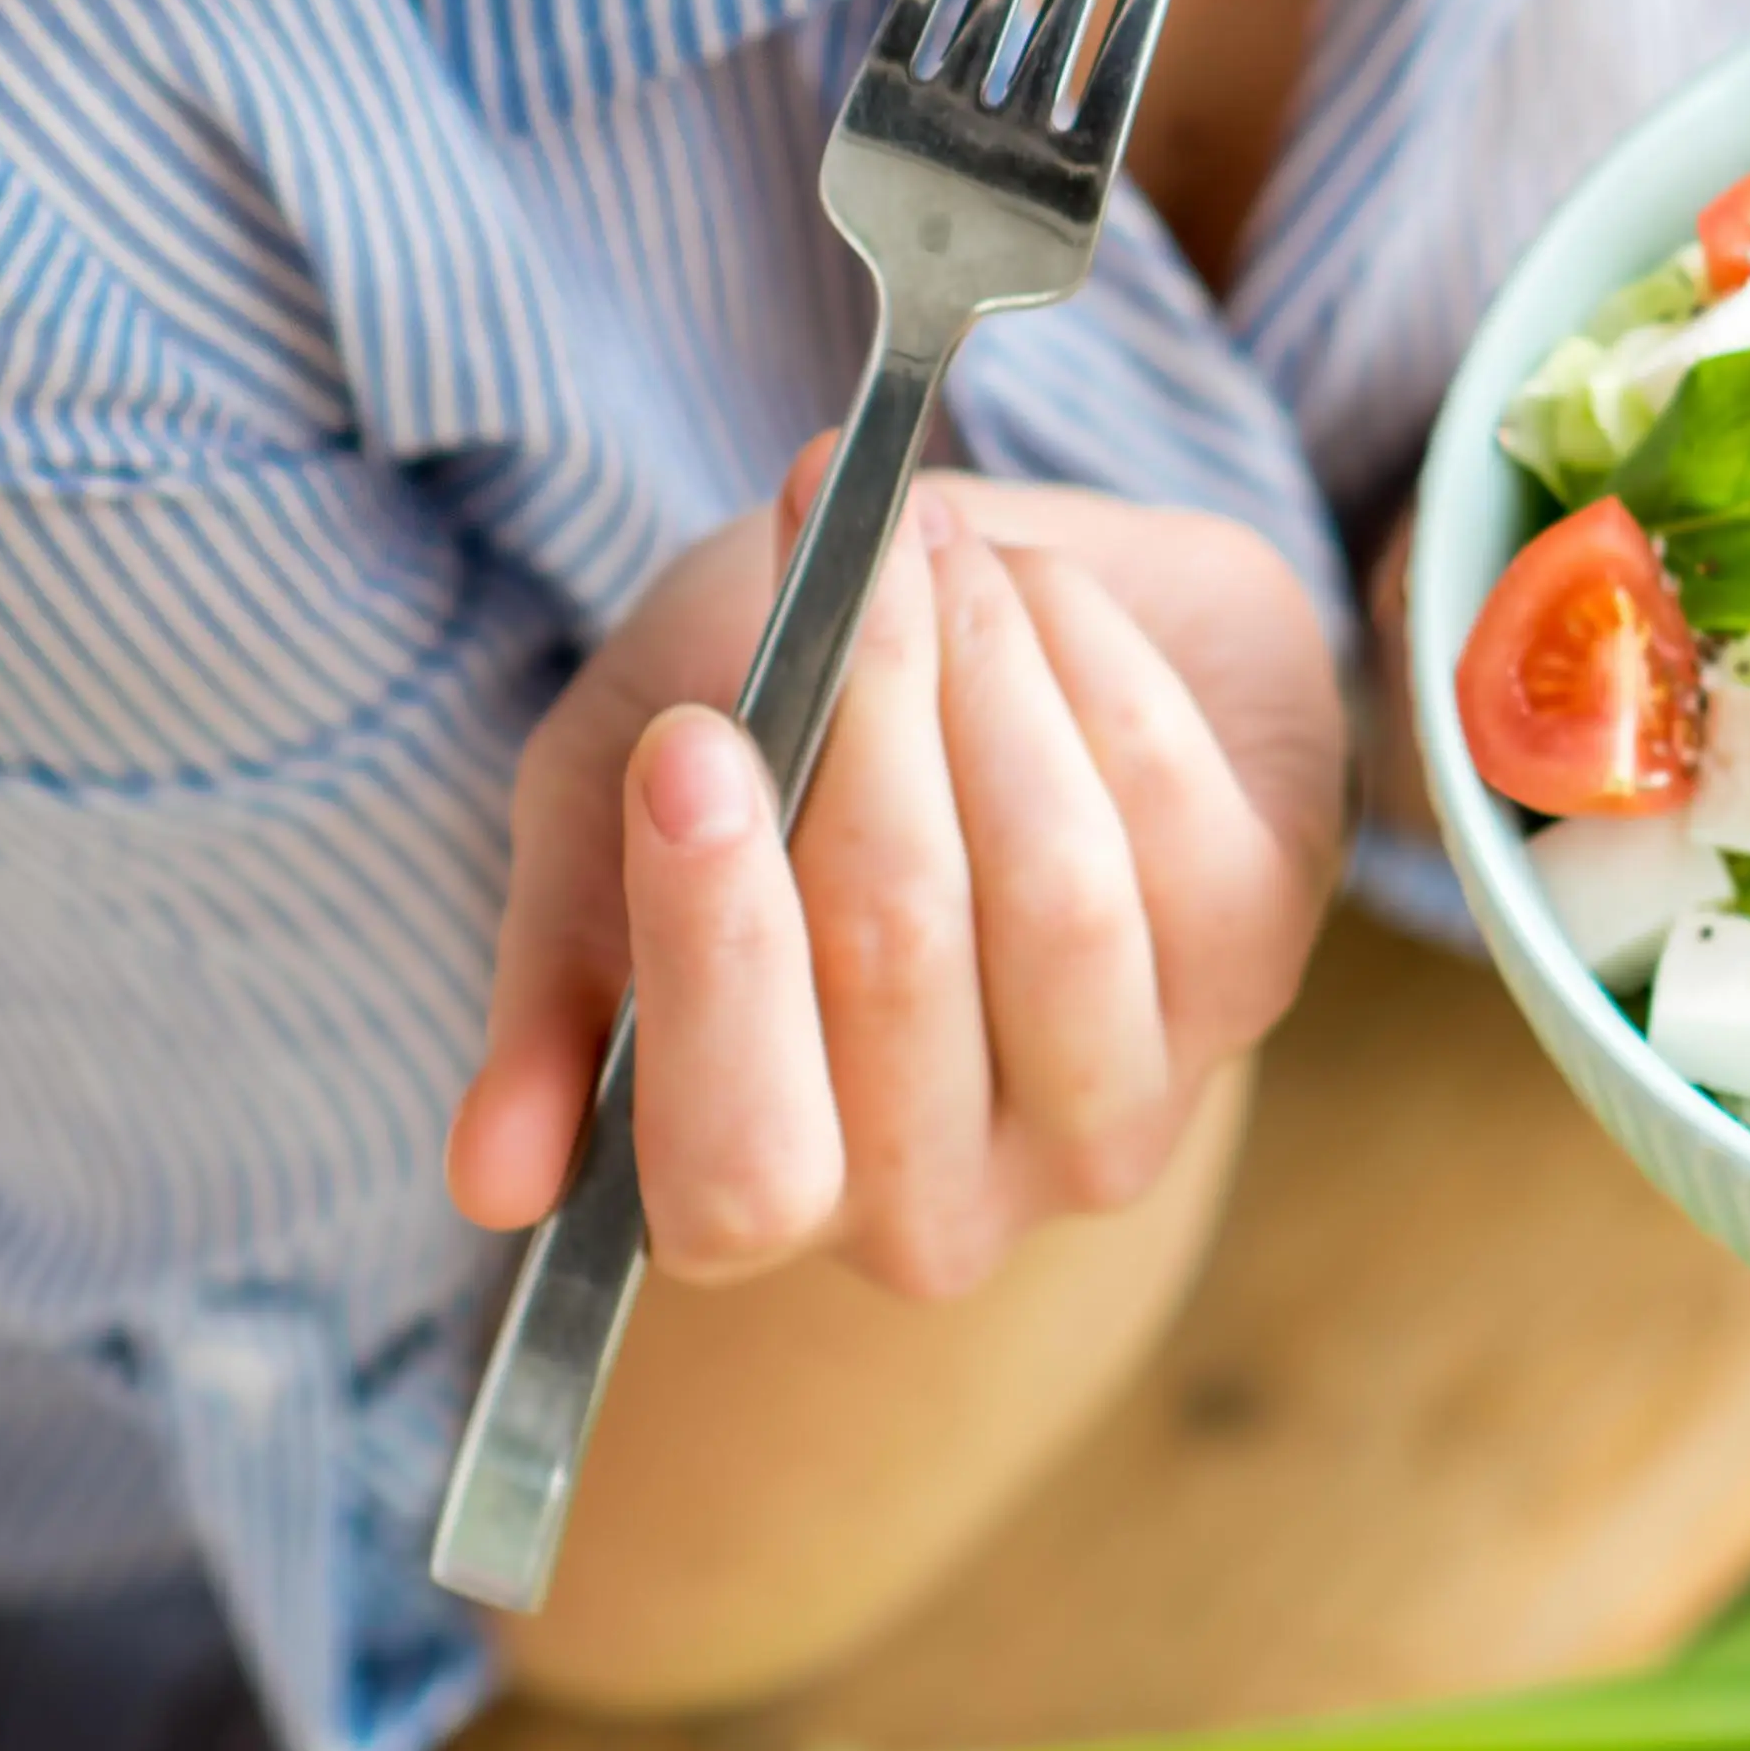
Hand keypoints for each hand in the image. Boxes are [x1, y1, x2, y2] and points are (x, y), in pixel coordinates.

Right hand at [450, 463, 1347, 1300]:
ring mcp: (1114, 1107)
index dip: (718, 954)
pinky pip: (1180, 818)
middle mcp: (945, 1204)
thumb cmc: (763, 736)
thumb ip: (559, 967)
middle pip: (901, 980)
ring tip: (934, 546)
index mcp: (758, 1193)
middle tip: (849, 572)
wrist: (978, 617)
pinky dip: (1097, 664)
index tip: (695, 742)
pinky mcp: (1258, 977)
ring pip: (1057, 897)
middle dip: (869, 735)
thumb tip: (491, 1180)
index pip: (740, 1170)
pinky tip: (1038, 590)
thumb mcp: (607, 813)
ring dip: (987, 678)